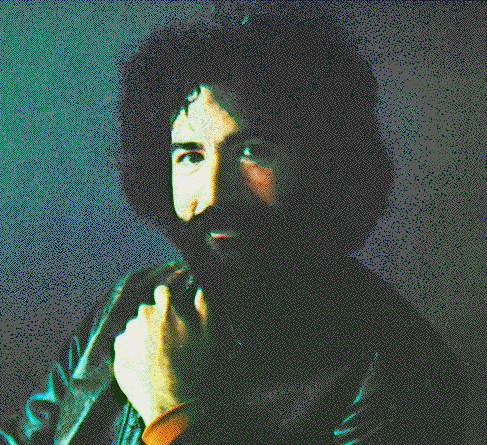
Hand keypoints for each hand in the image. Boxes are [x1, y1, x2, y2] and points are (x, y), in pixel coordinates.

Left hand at [113, 283, 207, 426]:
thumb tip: (199, 289)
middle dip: (156, 319)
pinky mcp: (118, 353)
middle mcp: (142, 317)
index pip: (161, 291)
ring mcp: (127, 335)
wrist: (172, 402)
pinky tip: (146, 362)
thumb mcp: (208, 333)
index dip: (168, 301)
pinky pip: (124, 344)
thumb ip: (203, 305)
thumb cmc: (194, 366)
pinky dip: (133, 349)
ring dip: (143, 334)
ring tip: (157, 354)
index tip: (173, 313)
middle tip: (168, 339)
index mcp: (165, 308)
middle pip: (147, 310)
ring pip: (135, 327)